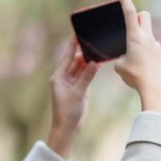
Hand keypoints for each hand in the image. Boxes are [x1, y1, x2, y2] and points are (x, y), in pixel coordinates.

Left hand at [46, 36, 98, 157]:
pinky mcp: (80, 88)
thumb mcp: (78, 93)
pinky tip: (100, 62)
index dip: (73, 44)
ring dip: (90, 60)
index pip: (67, 56)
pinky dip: (93, 69)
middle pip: (76, 60)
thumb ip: (87, 77)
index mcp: (59, 76)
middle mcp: (65, 77)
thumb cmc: (67, 112)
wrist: (67, 129)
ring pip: (83, 67)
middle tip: (95, 40)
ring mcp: (73, 82)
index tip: (78, 32)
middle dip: (85, 51)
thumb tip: (95, 62)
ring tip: (100, 50)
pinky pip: (87, 75)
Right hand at [110, 0, 160, 115]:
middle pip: (144, 15)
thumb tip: (124, 58)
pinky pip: (151, 46)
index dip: (125, 0)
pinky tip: (141, 64)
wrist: (154, 88)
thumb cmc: (135, 76)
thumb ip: (120, 58)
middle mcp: (147, 37)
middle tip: (129, 26)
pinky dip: (145, 50)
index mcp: (135, 37)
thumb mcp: (119, 66)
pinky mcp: (159, 54)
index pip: (129, 13)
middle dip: (137, 16)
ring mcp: (155, 45)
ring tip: (133, 54)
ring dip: (140, 36)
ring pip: (148, 32)